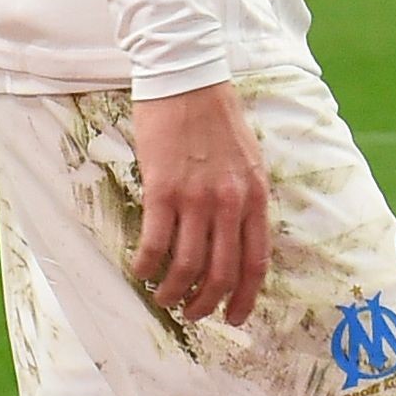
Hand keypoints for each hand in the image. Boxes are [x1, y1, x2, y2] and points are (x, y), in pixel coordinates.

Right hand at [128, 80, 270, 328]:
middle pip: (221, 274)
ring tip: (163, 298)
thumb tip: (236, 238)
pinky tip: (139, 269)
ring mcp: (196, 198)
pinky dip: (146, 265)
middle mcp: (230, 203)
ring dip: (173, 292)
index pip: (256, 264)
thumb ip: (245, 198)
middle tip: (192, 313)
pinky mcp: (162, 190)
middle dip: (206, 304)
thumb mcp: (248, 159)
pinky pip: (155, 243)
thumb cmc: (216, 116)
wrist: (186, 78)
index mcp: (255, 196)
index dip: (245, 299)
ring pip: (187, 267)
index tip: (234, 317)